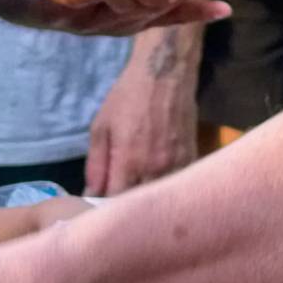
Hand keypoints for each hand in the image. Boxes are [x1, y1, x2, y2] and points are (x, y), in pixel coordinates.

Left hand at [85, 24, 208, 197]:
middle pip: (141, 204)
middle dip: (128, 208)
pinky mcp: (192, 158)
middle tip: (117, 204)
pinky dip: (167, 189)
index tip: (100, 208)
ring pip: (162, 196)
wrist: (165, 73)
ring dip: (149, 200)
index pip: (117, 202)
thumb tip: (90, 193)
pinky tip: (157, 184)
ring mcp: (177, 165)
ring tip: (137, 196)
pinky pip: (178, 184)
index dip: (107, 209)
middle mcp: (155, 168)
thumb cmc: (127, 97)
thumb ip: (96, 164)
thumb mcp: (101, 127)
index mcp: (129, 161)